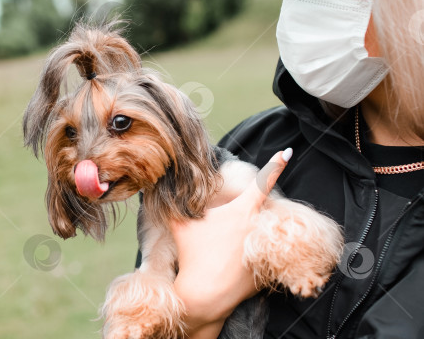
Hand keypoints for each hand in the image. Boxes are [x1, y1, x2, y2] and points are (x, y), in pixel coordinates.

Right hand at [169, 149, 291, 337]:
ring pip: (260, 234)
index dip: (276, 164)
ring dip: (246, 239)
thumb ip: (174, 201)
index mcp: (243, 211)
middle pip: (261, 209)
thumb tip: (160, 181)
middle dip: (246, 214)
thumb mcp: (181, 223)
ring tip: (224, 253)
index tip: (287, 151)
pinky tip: (230, 270)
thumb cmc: (193, 255)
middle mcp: (260, 226)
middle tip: (222, 232)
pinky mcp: (269, 268)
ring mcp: (267, 248)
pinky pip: (260, 257)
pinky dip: (248, 260)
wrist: (205, 294)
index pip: (263, 181)